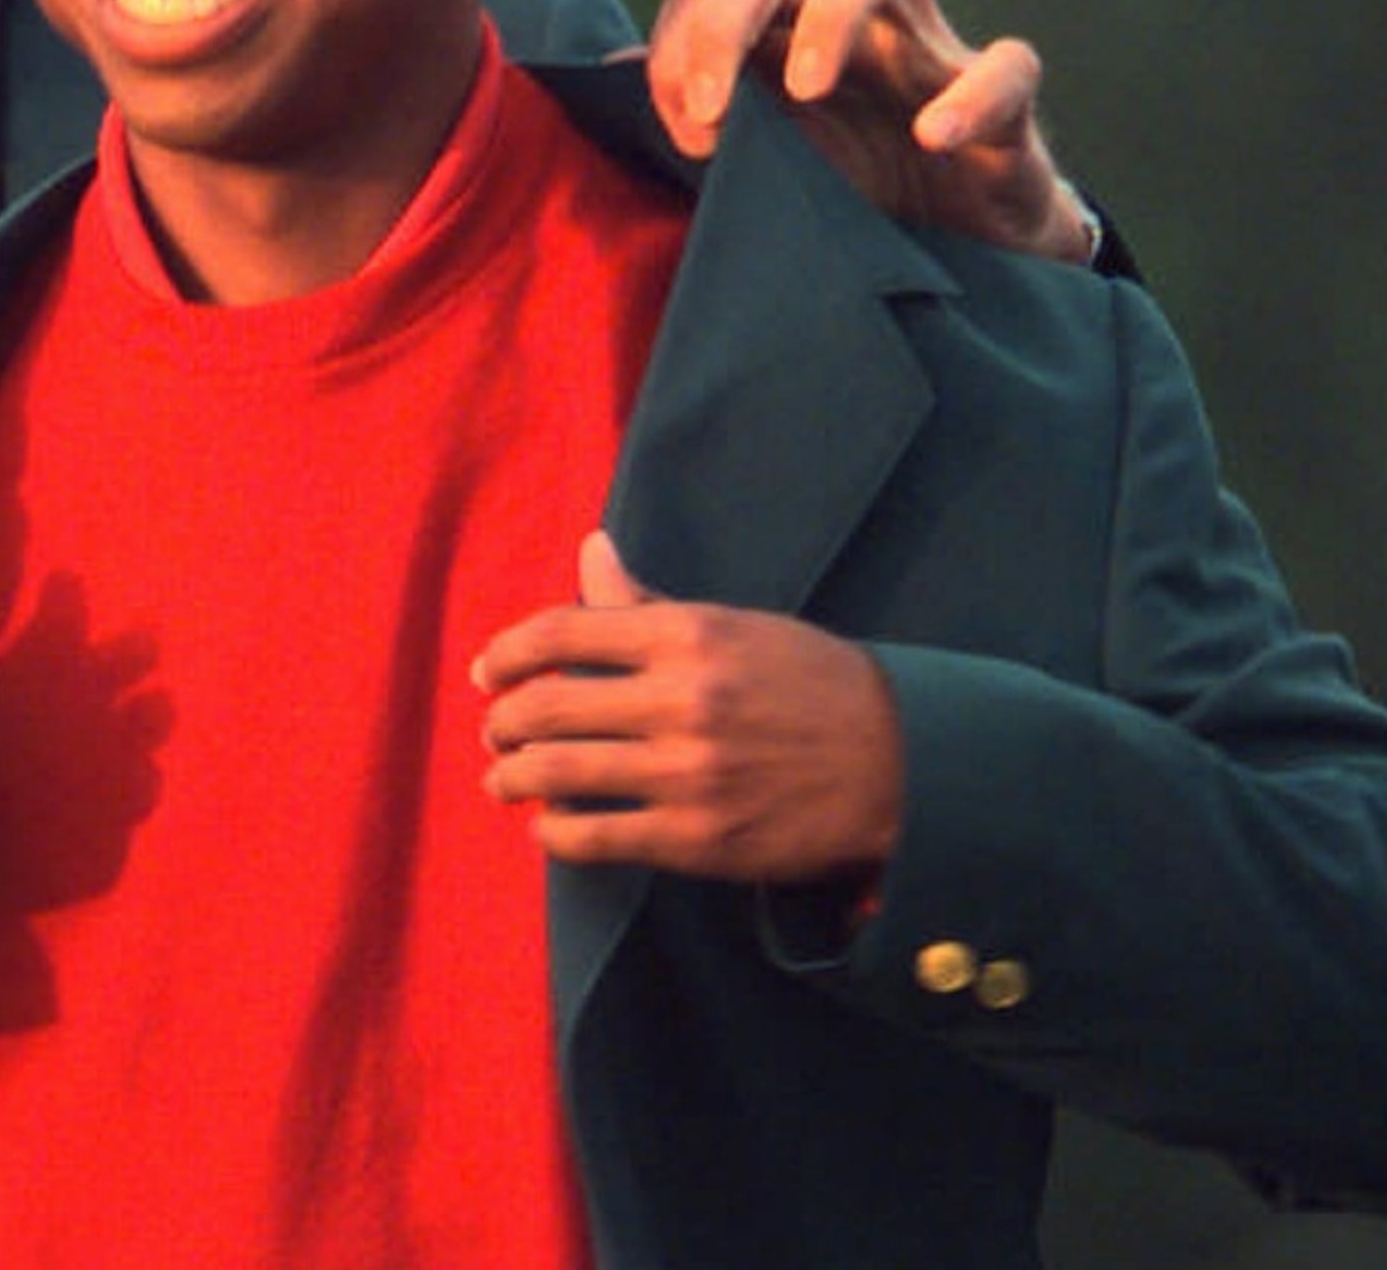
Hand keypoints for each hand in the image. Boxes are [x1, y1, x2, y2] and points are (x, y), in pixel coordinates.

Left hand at [470, 532, 904, 886]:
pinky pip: (594, 838)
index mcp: (688, 635)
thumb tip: (591, 547)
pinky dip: (554, 834)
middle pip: (546, 706)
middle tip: (494, 734)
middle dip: (502, 722)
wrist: (898, 764)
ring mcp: (686, 774)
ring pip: (558, 773)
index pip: (561, 632)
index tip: (487, 673)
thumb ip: (648, 602)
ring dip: (512, 778)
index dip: (507, 653)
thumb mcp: (733, 626)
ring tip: (505, 780)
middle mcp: (680, 700)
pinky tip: (550, 828)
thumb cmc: (811, 684)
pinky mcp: (696, 839)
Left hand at [644, 0, 1092, 262]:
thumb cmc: (862, 192)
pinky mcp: (1007, 105)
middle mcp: (845, 22)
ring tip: (806, 89)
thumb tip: (611, 78)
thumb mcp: (769, 162)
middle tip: (708, 111)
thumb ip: (698, 117)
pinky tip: (932, 137)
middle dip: (725, 15)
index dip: (678, 44)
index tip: (684, 136)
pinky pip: (1008, 65)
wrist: (974, 256)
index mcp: (780, 37)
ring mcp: (927, 50)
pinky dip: (972, 94)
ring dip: (830, 9)